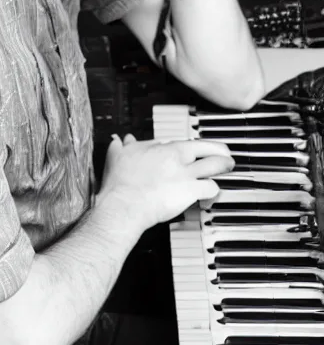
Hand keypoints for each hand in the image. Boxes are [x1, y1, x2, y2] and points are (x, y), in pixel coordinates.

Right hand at [97, 133, 233, 232]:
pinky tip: (213, 192)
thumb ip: (121, 146)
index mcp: (159, 147)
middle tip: (223, 152)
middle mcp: (175, 156)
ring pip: (215, 164)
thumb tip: (119, 140)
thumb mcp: (116, 156)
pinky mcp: (191, 190)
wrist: (125, 203)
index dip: (187, 146)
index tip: (189, 150)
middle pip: (206, 146)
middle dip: (218, 148)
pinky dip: (214, 189)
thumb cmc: (120, 184)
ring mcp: (185, 173)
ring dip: (224, 165)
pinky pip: (211, 187)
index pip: (180, 141)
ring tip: (228, 167)